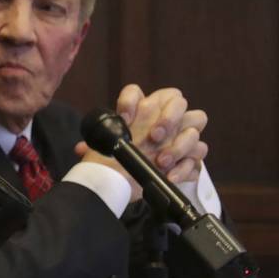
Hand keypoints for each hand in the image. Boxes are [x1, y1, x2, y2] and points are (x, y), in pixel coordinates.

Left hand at [76, 84, 208, 200]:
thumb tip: (82, 149)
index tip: (124, 117)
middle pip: (180, 102)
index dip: (132, 101)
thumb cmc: (116, 162)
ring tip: (160, 161)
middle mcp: (166, 121)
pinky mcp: (189, 162)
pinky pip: (196, 161)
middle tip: (154, 136)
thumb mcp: (104, 152)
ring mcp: (181, 140)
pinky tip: (169, 176)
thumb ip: (96, 145)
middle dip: (170, 117)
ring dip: (179, 146)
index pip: (139, 93)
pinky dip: (184, 169)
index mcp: (143, 112)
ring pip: (194, 131)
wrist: (127, 185)